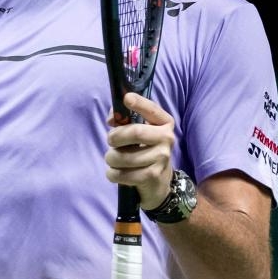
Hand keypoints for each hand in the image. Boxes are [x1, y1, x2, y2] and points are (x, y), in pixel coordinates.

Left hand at [105, 92, 175, 209]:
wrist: (158, 180)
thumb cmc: (143, 148)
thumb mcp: (138, 130)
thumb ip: (124, 119)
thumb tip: (112, 119)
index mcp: (164, 122)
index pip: (152, 109)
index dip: (139, 103)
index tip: (126, 98)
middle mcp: (167, 139)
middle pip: (136, 132)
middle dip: (115, 137)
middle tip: (110, 141)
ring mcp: (161, 159)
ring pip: (124, 156)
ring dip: (111, 158)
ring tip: (113, 159)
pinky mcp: (152, 176)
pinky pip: (122, 174)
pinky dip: (112, 174)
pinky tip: (115, 172)